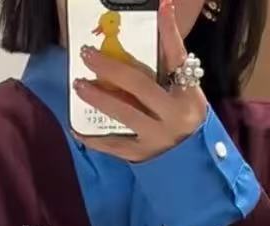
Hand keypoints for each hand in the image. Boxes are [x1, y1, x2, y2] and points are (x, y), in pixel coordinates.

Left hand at [74, 0, 206, 161]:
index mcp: (189, 95)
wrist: (194, 165)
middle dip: (111, 67)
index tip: (162, 7)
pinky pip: (113, 144)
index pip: (178, 58)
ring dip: (98, 97)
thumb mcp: (186, 94)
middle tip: (87, 54)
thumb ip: (168, 71)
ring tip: (78, 85)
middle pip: (140, 86)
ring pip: (124, 113)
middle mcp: (174, 115)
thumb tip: (155, 28)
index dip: (169, 33)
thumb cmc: (186, 121)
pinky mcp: (142, 155)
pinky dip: (93, 138)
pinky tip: (75, 128)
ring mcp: (157, 137)